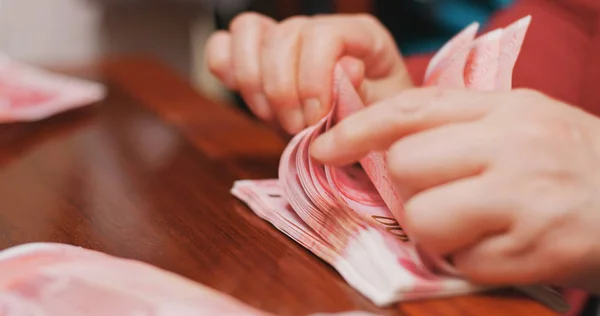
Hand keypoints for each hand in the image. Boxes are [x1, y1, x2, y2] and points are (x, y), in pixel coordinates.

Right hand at [205, 12, 412, 133]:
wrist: (355, 136)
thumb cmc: (371, 125)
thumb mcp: (379, 117)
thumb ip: (364, 95)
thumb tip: (348, 68)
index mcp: (361, 35)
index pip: (323, 35)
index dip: (312, 80)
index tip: (314, 120)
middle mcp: (319, 26)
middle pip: (283, 35)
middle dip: (283, 92)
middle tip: (295, 129)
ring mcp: (283, 36)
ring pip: (247, 31)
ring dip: (254, 84)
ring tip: (274, 118)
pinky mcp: (255, 53)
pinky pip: (222, 45)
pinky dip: (227, 70)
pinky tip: (253, 100)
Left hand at [310, 87, 599, 291]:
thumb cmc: (571, 160)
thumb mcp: (521, 121)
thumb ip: (457, 126)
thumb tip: (384, 146)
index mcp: (505, 109)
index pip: (411, 110)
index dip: (358, 129)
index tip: (323, 148)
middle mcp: (511, 146)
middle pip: (406, 164)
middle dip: (409, 187)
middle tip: (442, 193)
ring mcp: (521, 199)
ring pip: (422, 218)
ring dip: (433, 229)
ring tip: (472, 224)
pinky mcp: (530, 251)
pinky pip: (459, 260)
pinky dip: (468, 259)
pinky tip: (500, 245)